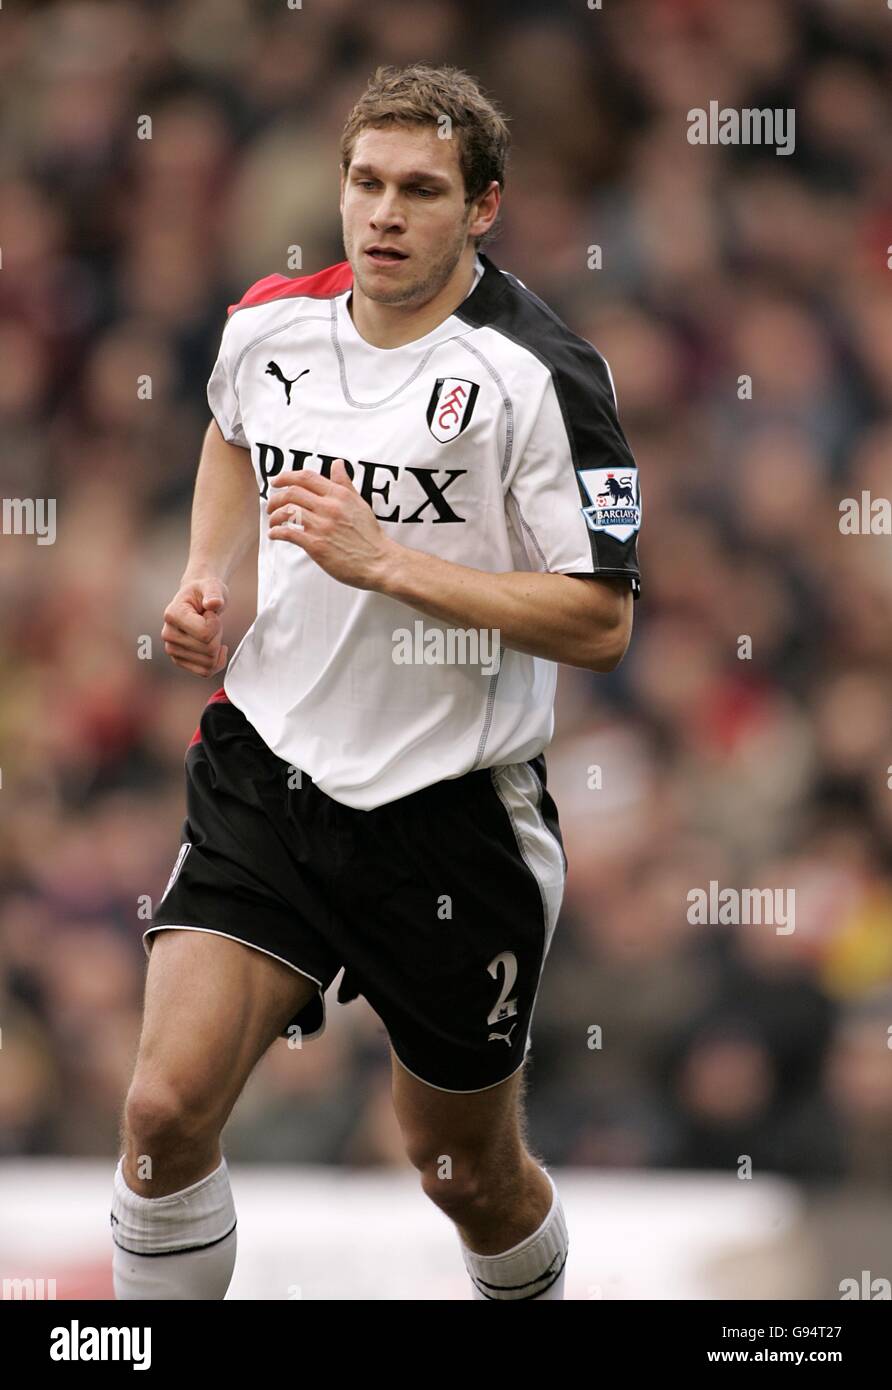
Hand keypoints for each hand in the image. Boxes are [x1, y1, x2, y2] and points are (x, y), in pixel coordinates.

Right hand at [162, 577, 229, 675]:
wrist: (197, 600)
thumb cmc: (205, 592)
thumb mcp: (212, 586)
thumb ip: (214, 593)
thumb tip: (214, 603)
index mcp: (172, 614)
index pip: (205, 633)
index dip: (216, 624)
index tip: (210, 612)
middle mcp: (168, 634)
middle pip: (209, 649)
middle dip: (218, 635)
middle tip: (211, 621)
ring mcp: (172, 649)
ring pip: (209, 663)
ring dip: (217, 647)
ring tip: (209, 631)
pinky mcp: (179, 660)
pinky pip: (205, 672)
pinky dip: (217, 662)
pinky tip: (217, 648)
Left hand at [267, 458, 394, 588]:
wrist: (379, 562)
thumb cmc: (369, 535)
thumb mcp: (359, 503)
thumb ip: (345, 484)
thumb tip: (338, 463)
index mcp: (339, 495)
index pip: (306, 477)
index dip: (286, 476)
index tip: (276, 481)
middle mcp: (330, 507)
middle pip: (292, 492)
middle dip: (275, 497)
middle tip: (271, 504)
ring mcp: (322, 526)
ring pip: (287, 511)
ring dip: (274, 515)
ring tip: (272, 520)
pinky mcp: (316, 545)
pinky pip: (288, 533)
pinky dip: (276, 532)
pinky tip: (274, 534)